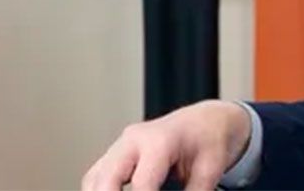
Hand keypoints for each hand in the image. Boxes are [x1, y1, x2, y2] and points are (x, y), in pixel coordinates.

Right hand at [82, 99, 250, 190]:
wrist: (205, 120)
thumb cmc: (209, 140)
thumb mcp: (209, 170)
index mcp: (159, 141)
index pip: (141, 183)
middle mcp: (134, 140)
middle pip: (105, 179)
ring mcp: (121, 145)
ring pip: (94, 179)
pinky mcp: (116, 153)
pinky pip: (96, 177)